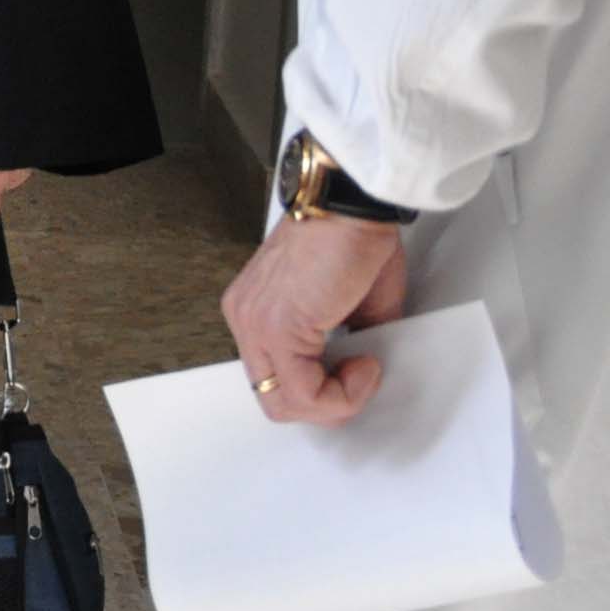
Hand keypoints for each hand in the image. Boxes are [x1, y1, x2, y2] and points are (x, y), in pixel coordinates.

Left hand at [220, 215, 410, 424]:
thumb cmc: (351, 237)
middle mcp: (245, 319)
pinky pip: (306, 394)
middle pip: (274, 401)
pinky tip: (364, 365)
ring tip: (364, 369)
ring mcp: (255, 324)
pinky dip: (343, 394)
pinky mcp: (277, 328)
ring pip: (286, 405)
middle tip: (360, 378)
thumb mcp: (354, 306)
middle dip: (327, 404)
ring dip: (337, 401)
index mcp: (254, 311)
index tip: (356, 369)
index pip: (274, 379)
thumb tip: (362, 370)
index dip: (320, 389)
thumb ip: (349, 342)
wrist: (351, 205)